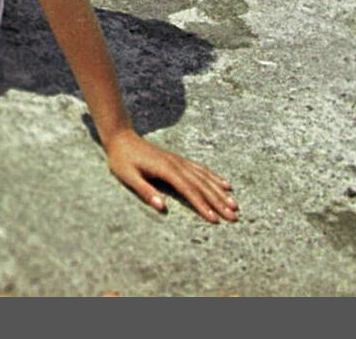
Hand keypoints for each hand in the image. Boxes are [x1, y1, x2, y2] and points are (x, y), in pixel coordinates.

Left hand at [104, 129, 238, 222]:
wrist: (121, 137)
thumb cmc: (122, 159)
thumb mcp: (127, 176)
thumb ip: (144, 190)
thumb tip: (161, 207)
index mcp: (165, 169)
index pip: (188, 190)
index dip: (202, 205)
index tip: (215, 219)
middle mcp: (176, 164)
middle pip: (201, 185)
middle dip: (218, 201)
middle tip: (233, 216)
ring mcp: (179, 161)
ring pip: (204, 177)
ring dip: (220, 191)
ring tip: (234, 204)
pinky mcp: (179, 160)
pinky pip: (200, 169)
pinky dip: (214, 177)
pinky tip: (225, 185)